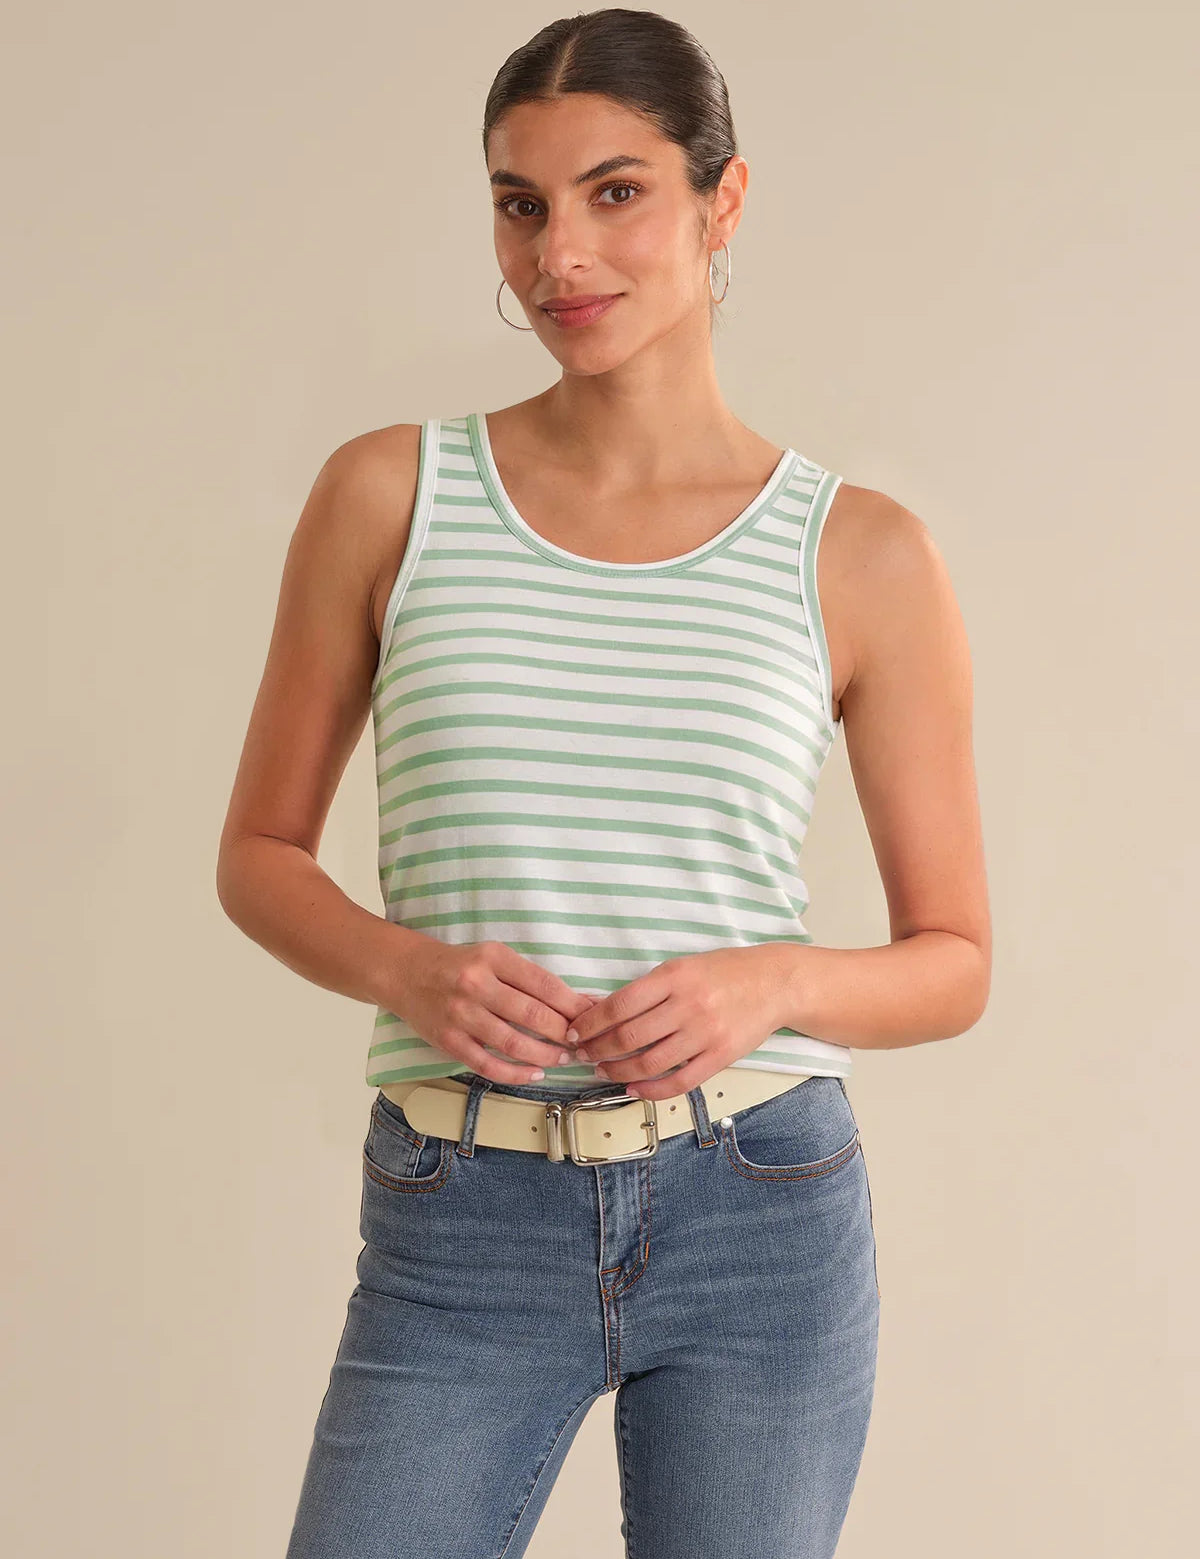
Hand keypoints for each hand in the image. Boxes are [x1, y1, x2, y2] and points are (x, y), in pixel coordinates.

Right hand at [389, 936, 599, 1083]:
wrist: (406, 973)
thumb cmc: (460, 965)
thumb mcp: (494, 956)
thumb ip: (530, 978)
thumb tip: (576, 1001)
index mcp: (493, 957)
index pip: (543, 983)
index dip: (572, 1003)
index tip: (592, 1015)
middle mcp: (476, 984)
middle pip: (531, 1014)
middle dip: (564, 1032)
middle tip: (583, 1042)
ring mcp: (460, 1015)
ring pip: (512, 1042)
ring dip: (545, 1054)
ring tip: (564, 1058)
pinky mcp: (448, 1040)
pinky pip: (487, 1064)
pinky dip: (515, 1073)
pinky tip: (535, 1073)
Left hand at [563, 946, 790, 1099]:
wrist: (775, 982)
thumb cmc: (725, 971)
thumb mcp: (683, 966)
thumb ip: (648, 989)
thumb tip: (602, 1009)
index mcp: (673, 977)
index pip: (619, 1005)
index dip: (590, 1023)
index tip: (574, 1032)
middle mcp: (688, 1005)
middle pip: (629, 1037)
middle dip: (597, 1049)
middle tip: (582, 1055)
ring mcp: (705, 1033)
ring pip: (650, 1062)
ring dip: (619, 1071)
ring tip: (604, 1071)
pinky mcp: (720, 1056)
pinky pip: (680, 1082)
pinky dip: (652, 1090)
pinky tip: (634, 1089)